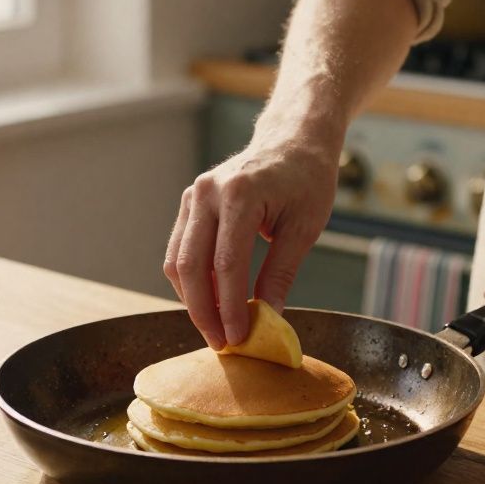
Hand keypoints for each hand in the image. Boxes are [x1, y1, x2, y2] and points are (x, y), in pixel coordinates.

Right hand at [164, 136, 337, 348]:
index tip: (238, 338)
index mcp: (240, 193)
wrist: (292, 140)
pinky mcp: (189, 204)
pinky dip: (192, 281)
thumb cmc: (306, 180)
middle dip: (203, 311)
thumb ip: (280, 273)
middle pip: (192, 265)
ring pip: (178, 261)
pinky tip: (211, 302)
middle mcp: (208, 192)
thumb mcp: (304, 228)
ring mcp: (193, 196)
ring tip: (216, 328)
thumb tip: (267, 318)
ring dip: (193, 300)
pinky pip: (180, 251)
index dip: (230, 306)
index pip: (227, 263)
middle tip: (220, 343)